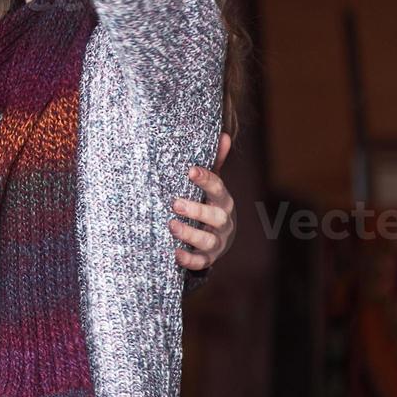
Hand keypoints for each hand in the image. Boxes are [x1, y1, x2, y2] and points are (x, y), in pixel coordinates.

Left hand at [171, 132, 235, 270]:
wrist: (216, 239)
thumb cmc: (208, 204)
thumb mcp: (211, 186)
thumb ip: (214, 163)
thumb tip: (224, 134)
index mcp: (222, 201)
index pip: (218, 188)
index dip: (206, 179)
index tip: (190, 170)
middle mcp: (223, 222)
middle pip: (216, 216)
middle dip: (196, 210)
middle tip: (174, 203)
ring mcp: (217, 242)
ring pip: (208, 240)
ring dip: (190, 234)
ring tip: (171, 225)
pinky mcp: (208, 258)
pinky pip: (201, 262)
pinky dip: (189, 259)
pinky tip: (174, 253)